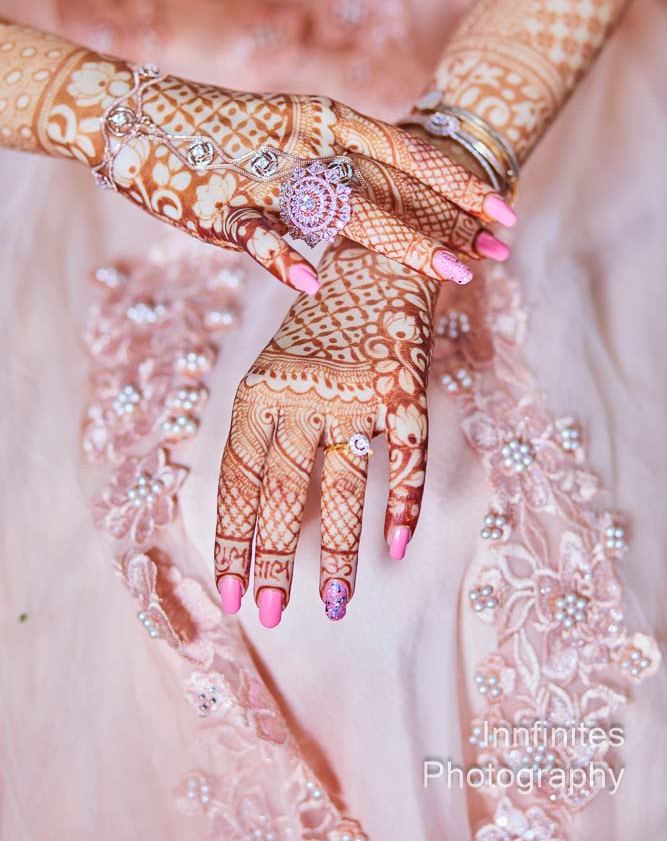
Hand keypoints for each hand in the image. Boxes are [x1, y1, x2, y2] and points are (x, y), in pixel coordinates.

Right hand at [0, 23, 513, 291]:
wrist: (134, 113)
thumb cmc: (221, 132)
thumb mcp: (290, 133)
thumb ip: (338, 161)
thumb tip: (388, 196)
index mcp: (326, 119)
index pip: (406, 150)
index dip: (459, 181)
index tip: (504, 209)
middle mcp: (306, 141)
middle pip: (391, 184)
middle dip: (451, 220)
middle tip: (499, 251)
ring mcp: (264, 173)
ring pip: (343, 209)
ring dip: (402, 240)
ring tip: (451, 272)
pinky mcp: (218, 205)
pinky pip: (256, 234)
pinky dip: (282, 257)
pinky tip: (313, 281)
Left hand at [214, 236, 438, 625]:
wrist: (375, 255)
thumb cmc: (321, 327)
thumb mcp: (274, 370)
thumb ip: (264, 434)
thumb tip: (258, 517)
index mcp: (257, 391)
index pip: (236, 479)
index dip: (232, 539)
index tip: (229, 592)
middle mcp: (300, 392)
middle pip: (281, 492)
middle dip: (273, 561)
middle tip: (269, 616)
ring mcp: (354, 390)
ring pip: (342, 485)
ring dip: (338, 551)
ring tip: (332, 604)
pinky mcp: (405, 385)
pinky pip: (407, 457)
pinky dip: (405, 502)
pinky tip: (398, 546)